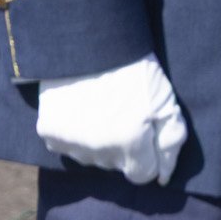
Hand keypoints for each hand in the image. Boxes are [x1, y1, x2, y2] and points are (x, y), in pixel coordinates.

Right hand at [37, 54, 187, 184]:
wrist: (89, 42)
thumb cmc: (135, 68)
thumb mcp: (166, 100)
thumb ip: (171, 141)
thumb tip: (163, 178)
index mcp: (131, 141)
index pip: (143, 174)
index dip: (148, 154)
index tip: (146, 133)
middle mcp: (99, 150)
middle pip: (118, 166)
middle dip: (126, 147)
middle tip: (125, 113)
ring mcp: (71, 143)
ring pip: (93, 159)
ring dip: (101, 143)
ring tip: (104, 108)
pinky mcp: (49, 133)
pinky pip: (69, 147)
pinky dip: (77, 134)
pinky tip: (83, 109)